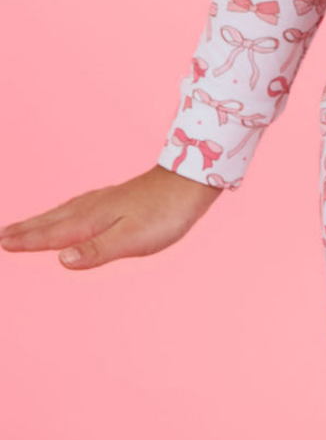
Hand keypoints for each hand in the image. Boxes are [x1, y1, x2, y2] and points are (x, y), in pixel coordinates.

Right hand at [0, 164, 223, 267]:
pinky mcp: (119, 197)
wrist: (193, 179)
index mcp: (94, 220)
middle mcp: (95, 207)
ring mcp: (107, 199)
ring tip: (24, 226)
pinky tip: (71, 212)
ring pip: (65, 211)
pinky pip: (80, 206)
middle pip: (53, 221)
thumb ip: (96, 250)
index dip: (27, 240)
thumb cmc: (166, 213)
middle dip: (26, 229)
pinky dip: (64, 212)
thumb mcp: (133, 239)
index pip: (53, 234)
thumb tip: (60, 259)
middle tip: (1, 236)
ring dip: (42, 220)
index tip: (1, 243)